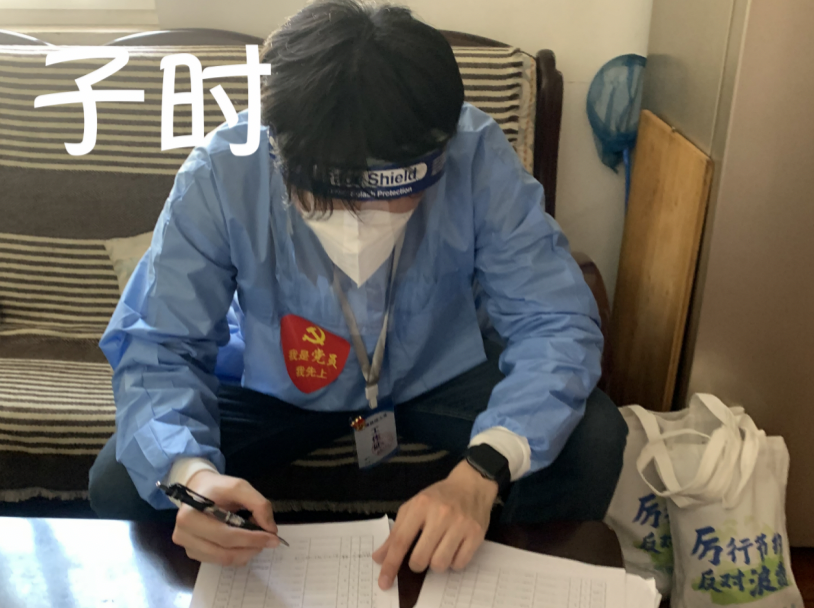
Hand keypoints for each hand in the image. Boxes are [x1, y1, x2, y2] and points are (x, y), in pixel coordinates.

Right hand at [171, 470, 278, 566]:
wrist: (199, 489)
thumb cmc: (218, 488)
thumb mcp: (239, 487)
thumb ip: (258, 504)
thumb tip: (270, 529)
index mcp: (190, 517)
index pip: (225, 536)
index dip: (252, 539)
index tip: (273, 537)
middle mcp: (183, 536)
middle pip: (224, 552)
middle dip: (252, 548)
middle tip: (270, 540)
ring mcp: (187, 547)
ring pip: (223, 560)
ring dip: (246, 552)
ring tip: (256, 537)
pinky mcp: (194, 554)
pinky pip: (220, 561)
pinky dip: (237, 554)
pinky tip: (244, 541)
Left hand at [373, 461, 497, 588]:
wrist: (471, 484)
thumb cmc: (438, 497)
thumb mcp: (413, 507)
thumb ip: (396, 532)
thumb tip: (379, 558)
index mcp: (421, 506)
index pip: (401, 541)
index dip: (391, 564)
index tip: (384, 583)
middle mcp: (441, 514)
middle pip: (420, 558)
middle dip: (416, 564)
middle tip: (420, 556)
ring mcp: (460, 525)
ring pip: (440, 564)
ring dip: (435, 564)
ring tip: (438, 550)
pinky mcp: (476, 534)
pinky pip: (459, 564)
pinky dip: (453, 563)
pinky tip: (453, 550)